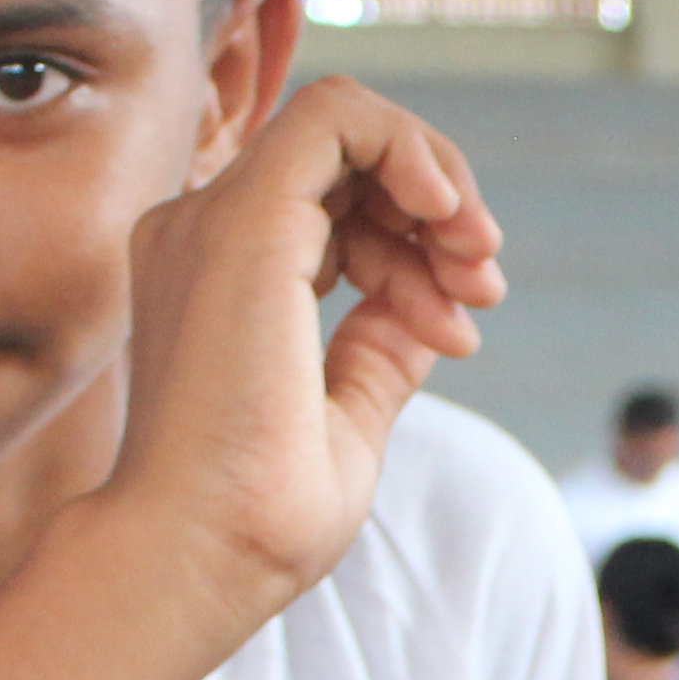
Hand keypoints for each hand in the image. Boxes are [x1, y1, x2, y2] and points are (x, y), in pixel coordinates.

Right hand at [105, 76, 507, 634]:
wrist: (195, 560)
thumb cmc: (255, 522)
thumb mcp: (344, 419)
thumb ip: (377, 353)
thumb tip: (428, 311)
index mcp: (218, 278)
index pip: (332, 208)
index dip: (416, 252)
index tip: (462, 332)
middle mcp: (203, 236)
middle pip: (344, 162)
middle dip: (439, 211)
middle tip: (483, 287)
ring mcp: (215, 221)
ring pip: (345, 125)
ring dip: (439, 184)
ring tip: (477, 269)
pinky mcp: (246, 221)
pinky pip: (337, 118)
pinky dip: (410, 149)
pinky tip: (448, 215)